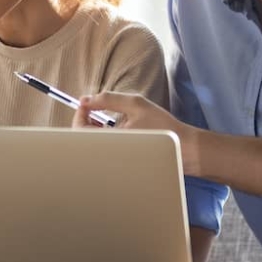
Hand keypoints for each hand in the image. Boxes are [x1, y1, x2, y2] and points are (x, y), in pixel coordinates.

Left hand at [75, 92, 201, 176]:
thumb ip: (108, 99)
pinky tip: (117, 128)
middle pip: (83, 138)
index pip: (80, 130)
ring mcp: (115, 158)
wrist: (183, 149)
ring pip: (93, 143)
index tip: (86, 103)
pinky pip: (104, 148)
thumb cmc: (162, 127)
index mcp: (110, 140)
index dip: (79, 113)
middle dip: (86, 120)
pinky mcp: (121, 161)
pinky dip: (105, 136)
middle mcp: (109, 153)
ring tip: (107, 118)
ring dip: (95, 128)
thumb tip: (86, 99)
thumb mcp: (135, 104)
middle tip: (95, 109)